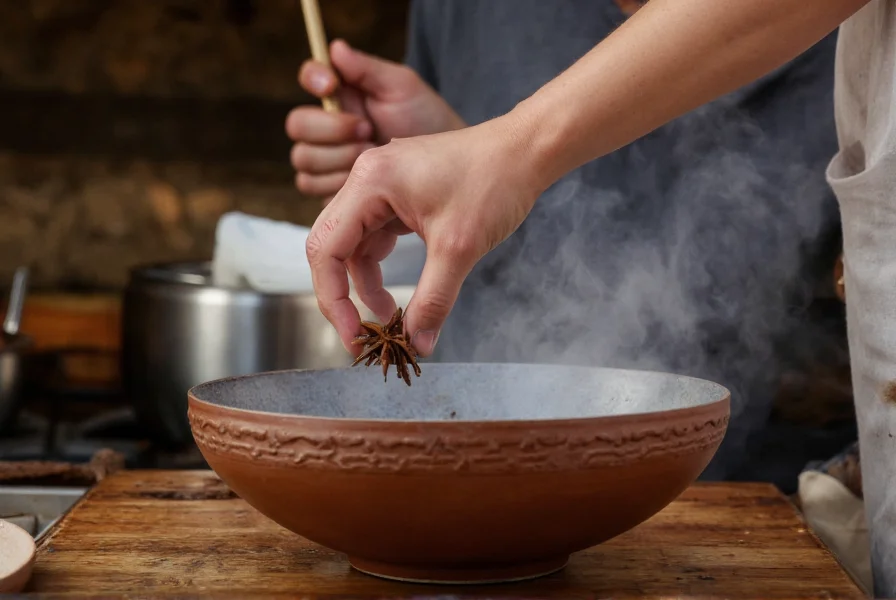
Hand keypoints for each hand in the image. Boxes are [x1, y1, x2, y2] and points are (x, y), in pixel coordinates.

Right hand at [285, 39, 464, 200]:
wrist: (444, 168)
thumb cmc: (425, 121)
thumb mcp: (402, 88)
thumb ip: (368, 69)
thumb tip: (335, 48)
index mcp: (341, 95)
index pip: (310, 77)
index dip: (314, 78)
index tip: (332, 85)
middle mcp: (326, 126)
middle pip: (298, 125)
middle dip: (332, 129)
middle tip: (368, 130)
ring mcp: (326, 160)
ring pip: (304, 159)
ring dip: (339, 158)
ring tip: (373, 155)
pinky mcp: (330, 190)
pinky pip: (315, 189)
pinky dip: (339, 184)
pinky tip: (368, 183)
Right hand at [305, 113, 544, 357]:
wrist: (526, 152)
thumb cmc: (495, 182)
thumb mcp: (459, 248)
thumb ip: (433, 300)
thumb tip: (417, 343)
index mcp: (370, 182)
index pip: (326, 249)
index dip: (332, 299)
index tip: (353, 335)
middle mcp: (367, 179)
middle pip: (332, 247)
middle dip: (344, 294)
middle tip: (363, 333)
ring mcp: (381, 185)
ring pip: (355, 246)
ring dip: (367, 284)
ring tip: (391, 318)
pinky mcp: (398, 195)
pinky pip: (376, 237)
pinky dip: (383, 267)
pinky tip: (399, 292)